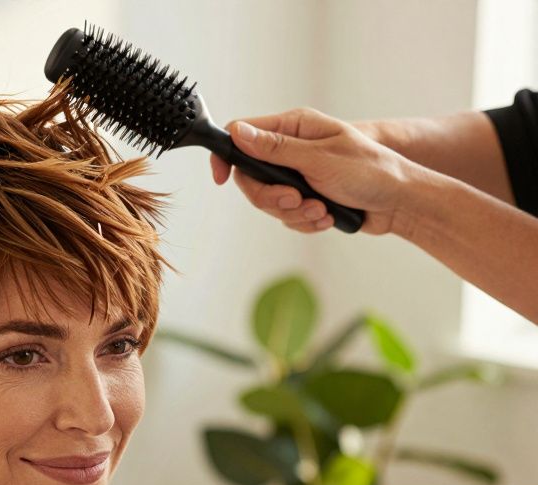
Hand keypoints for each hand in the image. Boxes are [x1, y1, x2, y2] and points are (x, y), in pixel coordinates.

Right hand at [208, 108, 417, 234]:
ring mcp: (297, 174)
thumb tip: (238, 133)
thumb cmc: (371, 171)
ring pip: (268, 200)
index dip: (227, 155)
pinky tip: (327, 216)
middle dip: (271, 196)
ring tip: (321, 210)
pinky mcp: (305, 197)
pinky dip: (304, 220)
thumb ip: (276, 148)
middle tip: (296, 200)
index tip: (220, 178)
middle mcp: (292, 149)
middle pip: (250, 176)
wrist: (399, 203)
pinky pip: (285, 215)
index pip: (243, 134)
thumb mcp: (320, 158)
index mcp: (295, 128)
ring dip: (293, 212)